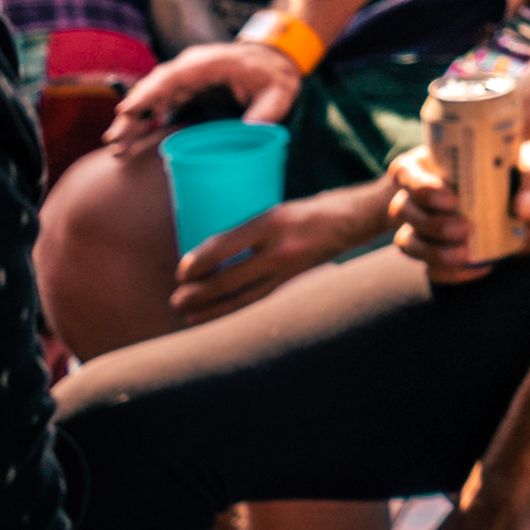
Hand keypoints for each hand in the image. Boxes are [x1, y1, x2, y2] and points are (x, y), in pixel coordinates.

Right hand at [105, 38, 302, 155]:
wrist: (274, 61)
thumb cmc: (274, 74)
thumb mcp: (279, 91)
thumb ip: (267, 110)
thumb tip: (253, 131)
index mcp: (209, 63)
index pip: (174, 76)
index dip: (150, 93)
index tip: (129, 110)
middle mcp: (190, 68)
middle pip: (154, 88)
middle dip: (133, 113)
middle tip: (115, 140)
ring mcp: (185, 78)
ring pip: (151, 97)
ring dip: (132, 121)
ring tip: (116, 146)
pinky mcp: (184, 90)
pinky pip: (158, 104)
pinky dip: (144, 121)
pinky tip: (130, 141)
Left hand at [169, 180, 380, 324]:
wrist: (352, 220)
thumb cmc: (307, 211)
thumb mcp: (275, 211)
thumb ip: (244, 233)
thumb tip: (204, 256)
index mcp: (273, 221)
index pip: (227, 245)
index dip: (200, 261)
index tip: (180, 272)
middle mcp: (281, 248)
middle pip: (232, 277)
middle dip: (200, 292)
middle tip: (176, 300)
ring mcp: (290, 270)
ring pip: (244, 297)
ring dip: (213, 308)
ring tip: (188, 316)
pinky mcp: (294, 284)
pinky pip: (258, 301)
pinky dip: (235, 311)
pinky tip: (218, 318)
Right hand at [389, 136, 529, 281]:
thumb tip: (523, 209)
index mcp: (438, 163)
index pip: (405, 170)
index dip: (418, 184)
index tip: (449, 198)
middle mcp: (425, 195)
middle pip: (402, 208)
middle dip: (430, 221)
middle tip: (463, 228)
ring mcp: (429, 227)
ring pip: (408, 241)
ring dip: (432, 250)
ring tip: (464, 254)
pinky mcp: (441, 253)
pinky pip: (431, 268)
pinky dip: (450, 272)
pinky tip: (478, 268)